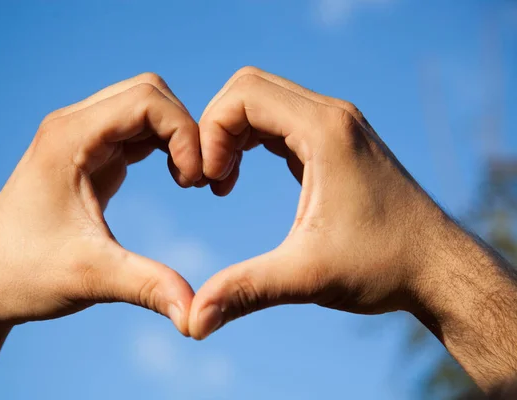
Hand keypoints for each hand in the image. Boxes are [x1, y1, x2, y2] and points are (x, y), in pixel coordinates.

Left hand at [0, 73, 199, 334]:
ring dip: (177, 136)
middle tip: (198, 179)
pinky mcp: (89, 155)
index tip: (195, 181)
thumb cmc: (23, 274)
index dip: (184, 134)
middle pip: (149, 94)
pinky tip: (177, 179)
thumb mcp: (90, 277)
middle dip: (185, 130)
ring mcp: (81, 138)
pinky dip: (165, 146)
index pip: (146, 101)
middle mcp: (74, 126)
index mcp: (69, 138)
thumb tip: (196, 315)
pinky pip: (137, 130)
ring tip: (190, 181)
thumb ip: (148, 286)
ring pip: (145, 108)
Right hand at [189, 67, 445, 338]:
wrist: (438, 268)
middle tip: (211, 179)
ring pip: (264, 100)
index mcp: (325, 132)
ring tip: (223, 182)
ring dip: (232, 133)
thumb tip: (194, 322)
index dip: (211, 133)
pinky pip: (280, 120)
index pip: (244, 96)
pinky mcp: (336, 142)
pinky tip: (242, 177)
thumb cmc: (383, 267)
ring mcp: (337, 126)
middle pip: (249, 88)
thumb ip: (245, 291)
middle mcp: (332, 116)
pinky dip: (252, 139)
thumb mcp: (307, 277)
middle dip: (216, 128)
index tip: (209, 182)